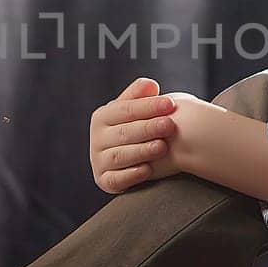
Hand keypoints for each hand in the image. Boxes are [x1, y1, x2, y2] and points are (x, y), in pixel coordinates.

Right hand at [88, 77, 177, 193]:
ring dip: (141, 151)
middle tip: (170, 125)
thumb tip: (150, 85)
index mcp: (102, 117)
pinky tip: (148, 170)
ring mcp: (99, 161)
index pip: (125, 109)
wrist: (133, 156)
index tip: (170, 104)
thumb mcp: (137, 109)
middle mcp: (97, 139)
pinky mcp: (105, 181)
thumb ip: (141, 96)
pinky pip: (116, 179)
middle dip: (147, 128)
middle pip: (123, 132)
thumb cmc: (138, 127)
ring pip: (120, 156)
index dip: (148, 106)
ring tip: (162, 147)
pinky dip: (131, 175)